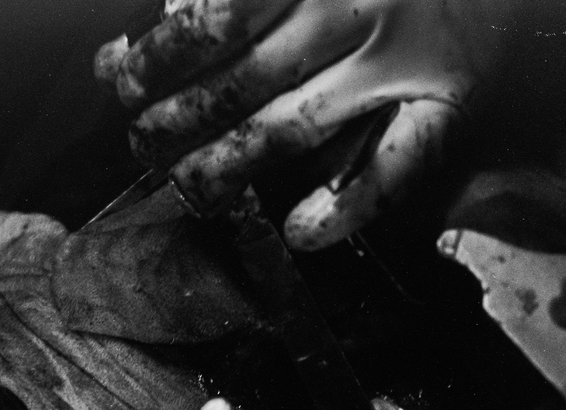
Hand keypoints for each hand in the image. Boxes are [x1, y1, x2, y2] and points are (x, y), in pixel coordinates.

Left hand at [94, 0, 509, 249]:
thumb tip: (172, 17)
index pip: (211, 19)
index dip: (155, 56)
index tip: (118, 78)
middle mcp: (355, 4)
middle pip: (238, 78)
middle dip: (176, 119)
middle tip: (144, 144)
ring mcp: (402, 60)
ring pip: (292, 126)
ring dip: (228, 165)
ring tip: (193, 187)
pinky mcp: (447, 102)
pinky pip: (391, 168)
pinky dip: (343, 206)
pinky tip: (300, 231)